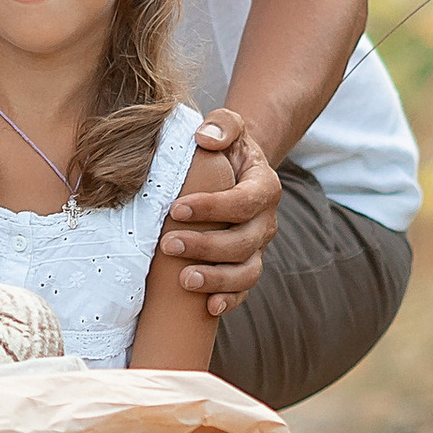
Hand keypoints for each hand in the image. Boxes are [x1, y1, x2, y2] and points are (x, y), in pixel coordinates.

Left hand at [160, 109, 279, 314]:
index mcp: (264, 187)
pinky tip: (209, 307)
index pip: (244, 201)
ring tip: (184, 280)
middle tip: (166, 244)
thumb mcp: (228, 126)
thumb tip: (204, 138)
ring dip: (217, 279)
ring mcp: (258, 247)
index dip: (212, 207)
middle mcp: (266, 221)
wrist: (237, 167)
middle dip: (205, 246)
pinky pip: (244, 289)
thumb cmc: (225, 146)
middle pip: (244, 242)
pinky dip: (230, 300)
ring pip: (247, 272)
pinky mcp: (247, 264)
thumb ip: (222, 125)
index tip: (175, 208)